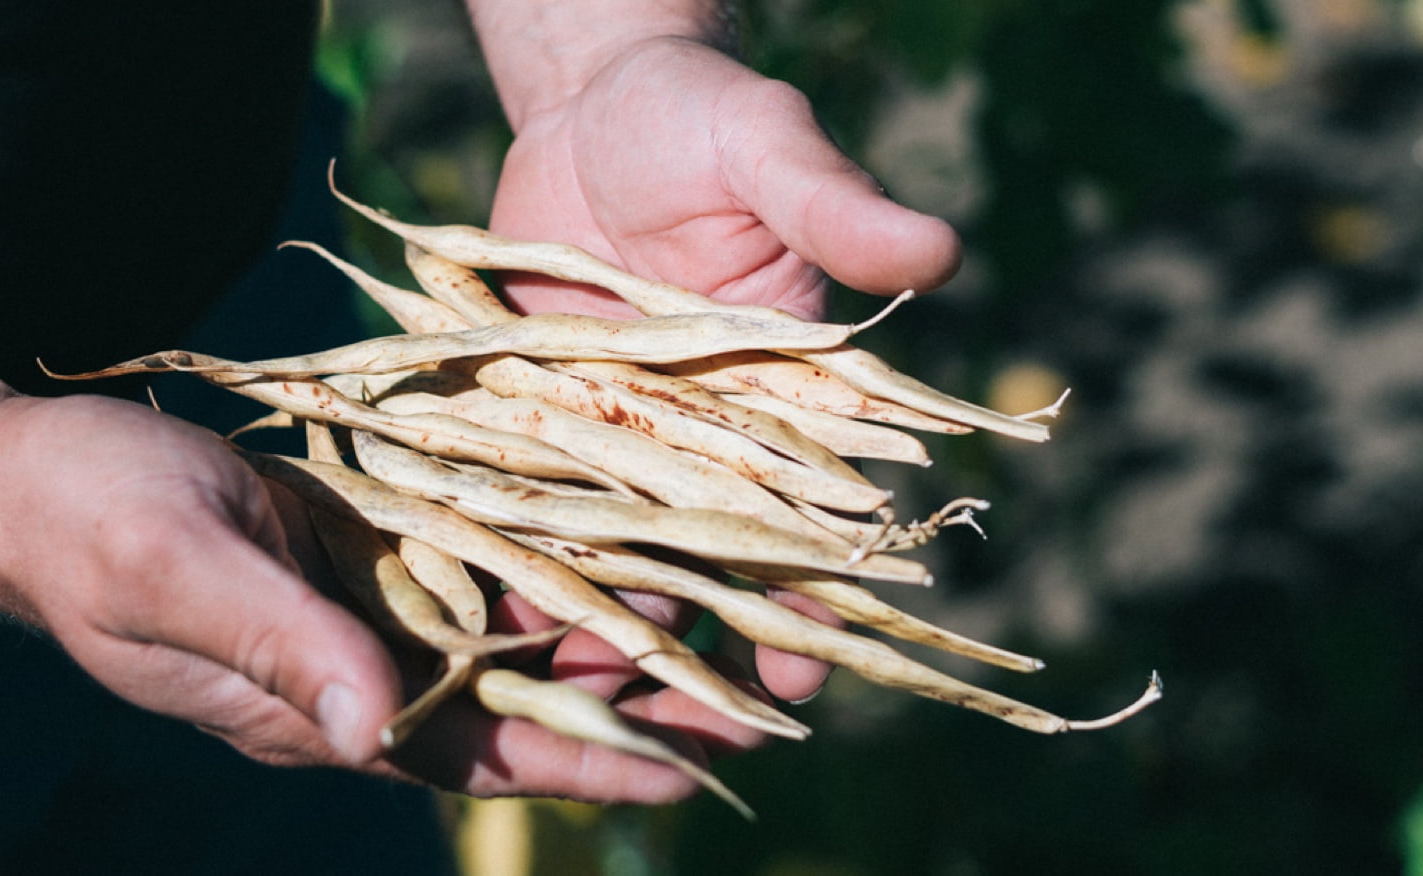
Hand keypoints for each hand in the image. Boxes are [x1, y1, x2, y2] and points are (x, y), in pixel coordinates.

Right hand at [0, 393, 757, 802]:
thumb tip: (377, 729)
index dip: (584, 764)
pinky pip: (475, 557)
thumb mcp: (175, 578)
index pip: (479, 752)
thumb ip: (280, 648)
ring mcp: (364, 606)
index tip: (691, 772)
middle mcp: (360, 668)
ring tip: (713, 609)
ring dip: (601, 623)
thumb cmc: (85, 525)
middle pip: (520, 700)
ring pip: (511, 629)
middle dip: (627, 701)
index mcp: (322, 706)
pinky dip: (544, 552)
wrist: (29, 472)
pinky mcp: (362, 546)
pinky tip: (613, 529)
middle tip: (750, 694)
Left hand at [486, 36, 961, 702]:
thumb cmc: (701, 117)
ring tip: (581, 703)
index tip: (802, 667)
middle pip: (706, 559)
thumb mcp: (767, 148)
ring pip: (610, 552)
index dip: (810, 591)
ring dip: (602, 626)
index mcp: (781, 394)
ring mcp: (610, 433)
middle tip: (690, 734)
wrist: (591, 105)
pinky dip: (508, 555)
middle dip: (704, 644)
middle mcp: (700, 433)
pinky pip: (520, 500)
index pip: (808, 511)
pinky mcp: (529, 416)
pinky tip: (482, 616)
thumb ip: (834, 204)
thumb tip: (939, 251)